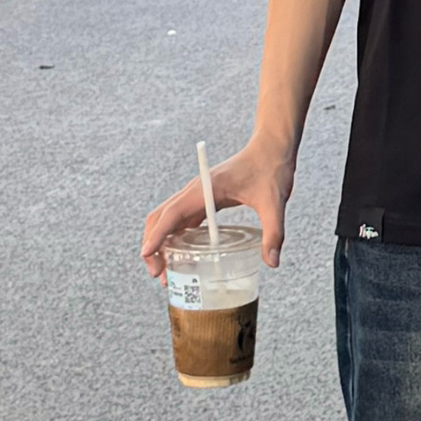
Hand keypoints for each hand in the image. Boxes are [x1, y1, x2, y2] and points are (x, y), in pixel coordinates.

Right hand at [141, 139, 294, 277]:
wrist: (272, 147)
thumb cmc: (272, 169)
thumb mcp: (274, 203)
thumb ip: (273, 233)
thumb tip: (272, 263)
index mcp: (206, 188)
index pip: (173, 213)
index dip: (157, 235)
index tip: (147, 255)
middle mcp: (196, 190)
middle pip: (161, 217)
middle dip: (153, 245)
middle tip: (159, 273)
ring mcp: (198, 194)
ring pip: (168, 218)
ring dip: (161, 242)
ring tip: (166, 270)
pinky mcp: (205, 198)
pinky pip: (182, 218)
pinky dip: (175, 236)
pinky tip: (181, 255)